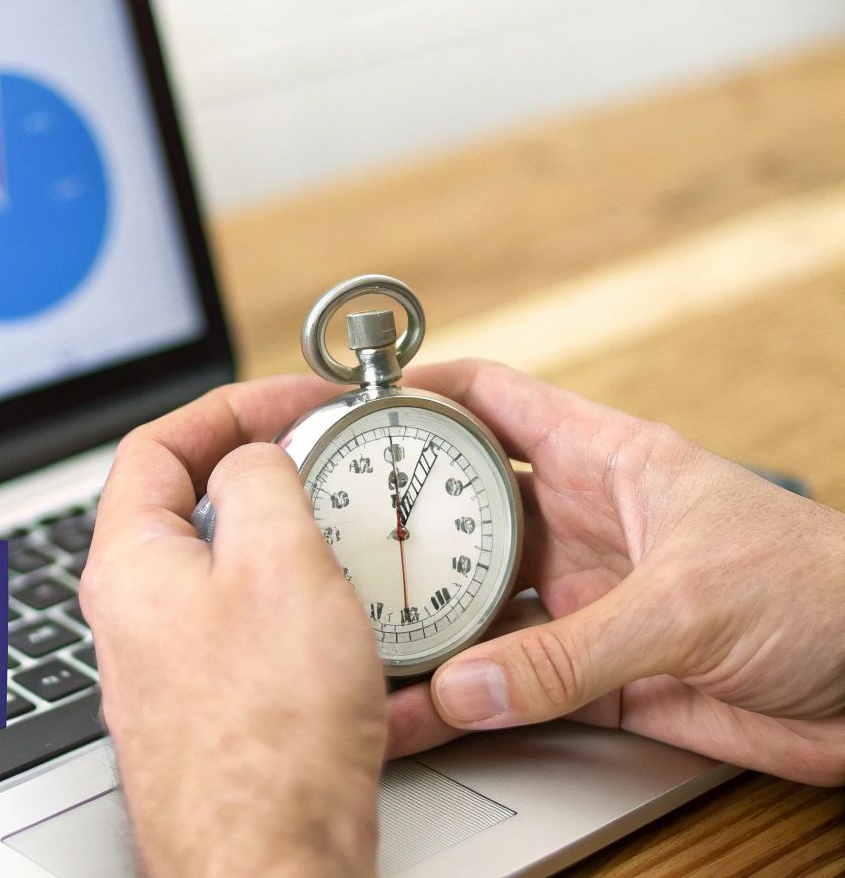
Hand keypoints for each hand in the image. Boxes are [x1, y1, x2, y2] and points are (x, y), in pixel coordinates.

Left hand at [81, 375, 384, 876]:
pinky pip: (254, 636)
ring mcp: (167, 669)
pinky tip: (349, 623)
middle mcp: (134, 615)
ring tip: (347, 536)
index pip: (156, 446)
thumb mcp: (279, 562)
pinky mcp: (211, 715)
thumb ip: (258, 481)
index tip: (292, 403)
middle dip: (264, 474)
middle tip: (328, 462)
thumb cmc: (266, 734)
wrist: (267, 860)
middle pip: (192, 507)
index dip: (228, 408)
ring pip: (229, 574)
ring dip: (291, 543)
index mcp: (128, 562)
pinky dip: (302, 611)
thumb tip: (252, 456)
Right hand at [386, 360, 844, 786]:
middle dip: (389, 523)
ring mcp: (589, 602)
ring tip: (352, 643)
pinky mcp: (601, 678)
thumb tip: (469, 685)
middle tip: (320, 542)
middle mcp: (585, 526)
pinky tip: (417, 716)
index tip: (341, 410)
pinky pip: (511, 688)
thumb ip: (573, 650)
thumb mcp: (690, 603)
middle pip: (460, 511)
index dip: (415, 397)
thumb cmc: (834, 593)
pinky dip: (461, 706)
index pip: (491, 401)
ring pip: (475, 606)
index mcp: (609, 461)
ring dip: (418, 628)